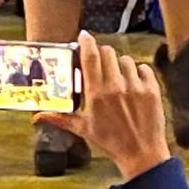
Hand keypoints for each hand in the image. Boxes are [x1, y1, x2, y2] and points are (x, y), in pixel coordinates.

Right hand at [37, 32, 170, 182]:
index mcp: (96, 95)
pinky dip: (138, 73)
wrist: (140, 152)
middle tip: (100, 64)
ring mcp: (135, 86)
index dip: (86, 42)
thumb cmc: (109, 141)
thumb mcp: (82, 129)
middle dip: (102, 55)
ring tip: (117, 80)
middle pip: (108, 53)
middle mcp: (115, 87)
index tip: (84, 35)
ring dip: (120, 66)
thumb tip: (36, 116)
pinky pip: (144, 68)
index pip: (90, 58)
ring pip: (126, 60)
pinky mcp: (152, 88)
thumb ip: (59, 118)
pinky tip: (133, 85)